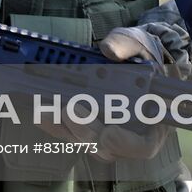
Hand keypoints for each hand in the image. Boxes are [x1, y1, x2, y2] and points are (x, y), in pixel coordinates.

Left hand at [40, 26, 171, 161]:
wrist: (127, 55)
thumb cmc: (139, 54)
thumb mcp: (137, 43)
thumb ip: (125, 46)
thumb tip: (109, 50)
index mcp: (152, 120)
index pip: (143, 146)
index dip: (126, 144)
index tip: (109, 131)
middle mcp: (128, 133)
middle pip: (105, 148)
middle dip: (84, 130)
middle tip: (68, 109)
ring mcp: (104, 133)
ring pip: (83, 142)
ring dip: (63, 127)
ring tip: (45, 108)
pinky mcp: (83, 126)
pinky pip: (67, 132)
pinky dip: (52, 122)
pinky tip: (38, 107)